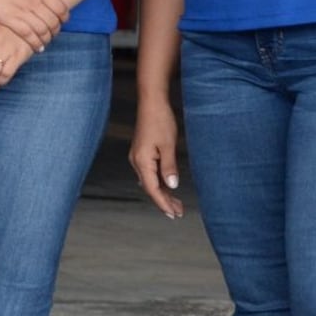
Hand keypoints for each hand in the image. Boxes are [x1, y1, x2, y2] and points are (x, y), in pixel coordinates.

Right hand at [0, 0, 69, 51]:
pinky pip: (27, 35)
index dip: (64, 17)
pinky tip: (37, 47)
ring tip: (46, 41)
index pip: (60, 7)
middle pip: (53, 21)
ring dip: (47, 38)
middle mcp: (33, 1)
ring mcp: (21, 10)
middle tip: (54, 34)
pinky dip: (35, 43)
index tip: (62, 21)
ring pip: (42, 30)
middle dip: (56, 30)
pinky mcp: (8, 19)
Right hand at [129, 99, 183, 218]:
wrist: (151, 102)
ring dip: (162, 192)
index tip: (174, 214)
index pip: (153, 189)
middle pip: (150, 187)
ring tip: (176, 203)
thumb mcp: (168, 145)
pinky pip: (149, 172)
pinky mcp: (141, 151)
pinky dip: (159, 181)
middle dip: (164, 201)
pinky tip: (167, 185)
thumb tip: (172, 186)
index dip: (163, 203)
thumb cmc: (160, 120)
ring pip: (150, 180)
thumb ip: (169, 167)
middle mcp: (136, 161)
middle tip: (178, 212)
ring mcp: (137, 156)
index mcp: (142, 161)